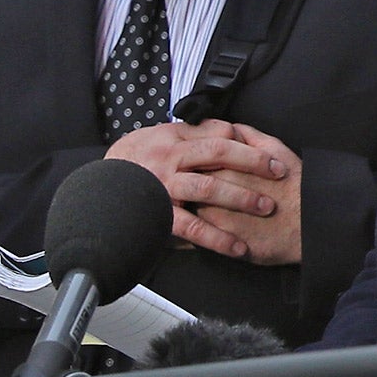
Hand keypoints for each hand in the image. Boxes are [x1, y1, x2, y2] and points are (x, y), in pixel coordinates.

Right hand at [105, 119, 288, 260]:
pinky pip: (191, 227)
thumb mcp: (164, 135)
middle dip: (252, 167)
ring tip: (265, 208)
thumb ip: (198, 132)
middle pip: (217, 158)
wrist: (98, 185)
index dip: (250, 150)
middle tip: (278, 178)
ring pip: (206, 190)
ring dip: (239, 199)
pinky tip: (237, 247)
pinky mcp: (159, 216)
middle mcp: (170, 162)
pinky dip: (216, 238)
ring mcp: (164, 189)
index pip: (218, 140)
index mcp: (175, 142)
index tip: (275, 161)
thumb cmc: (135, 157)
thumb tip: (232, 130)